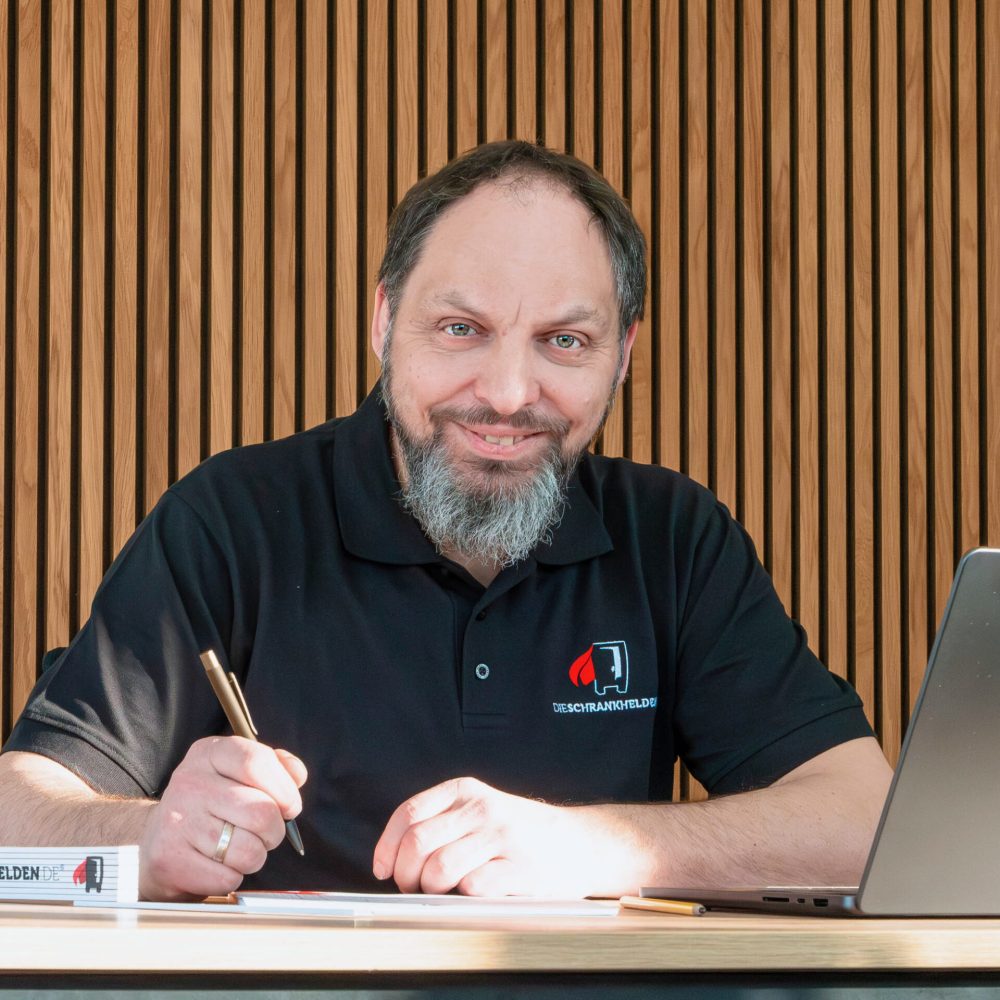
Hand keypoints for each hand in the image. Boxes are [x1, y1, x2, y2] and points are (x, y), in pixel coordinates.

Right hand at [138, 736, 306, 900]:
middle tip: (265, 833)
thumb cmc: (211, 804)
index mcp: (210, 753)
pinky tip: (218, 864)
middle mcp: (190, 782)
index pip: (256, 762)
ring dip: (255, 856)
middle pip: (261, 813)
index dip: (284, 789)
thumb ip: (276, 766)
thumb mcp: (239, 772)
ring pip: (249, 851)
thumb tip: (297, 775)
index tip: (290, 806)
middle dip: (274, 831)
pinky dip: (232, 877)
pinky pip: (227, 878)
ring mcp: (177, 821)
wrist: (158, 839)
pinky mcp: (169, 859)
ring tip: (240, 848)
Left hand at [372, 777, 609, 896]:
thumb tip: (394, 857)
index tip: (383, 868)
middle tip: (412, 887)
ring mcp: (502, 837)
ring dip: (431, 889)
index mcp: (465, 790)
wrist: (581, 842)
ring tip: (441, 892)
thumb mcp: (480, 808)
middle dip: (405, 874)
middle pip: (419, 843)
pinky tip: (472, 893)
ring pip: (440, 867)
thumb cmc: (521, 831)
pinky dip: (463, 896)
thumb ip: (442, 821)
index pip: (409, 814)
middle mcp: (481, 808)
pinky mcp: (520, 868)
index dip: (387, 846)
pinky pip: (474, 886)